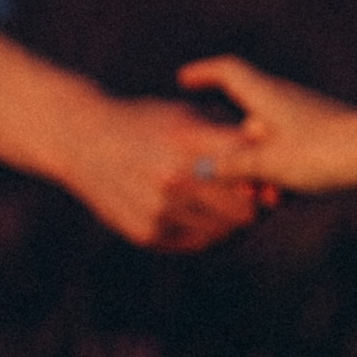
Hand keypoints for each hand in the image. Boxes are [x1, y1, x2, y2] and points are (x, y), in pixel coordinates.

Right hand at [69, 95, 274, 248]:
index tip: (273, 177)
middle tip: (262, 200)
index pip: (250, 169)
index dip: (268, 177)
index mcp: (188, 141)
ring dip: (237, 223)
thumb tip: (273, 142)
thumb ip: (228, 132)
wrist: (83, 140)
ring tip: (236, 209)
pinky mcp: (146, 232)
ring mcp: (158, 209)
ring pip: (226, 231)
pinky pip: (198, 243)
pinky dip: (212, 234)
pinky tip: (212, 219)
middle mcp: (173, 178)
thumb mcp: (186, 114)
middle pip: (245, 208)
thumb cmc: (146, 122)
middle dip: (257, 205)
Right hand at [177, 55, 356, 192]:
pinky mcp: (326, 140)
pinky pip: (291, 153)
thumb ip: (234, 164)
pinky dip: (279, 171)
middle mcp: (287, 101)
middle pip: (247, 110)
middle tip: (214, 157)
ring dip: (256, 161)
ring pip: (270, 137)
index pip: (229, 72)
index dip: (204, 73)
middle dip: (230, 136)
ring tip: (249, 188)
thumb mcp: (269, 162)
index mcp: (267, 95)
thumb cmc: (322, 152)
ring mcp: (308, 120)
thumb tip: (202, 168)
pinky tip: (279, 197)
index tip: (184, 79)